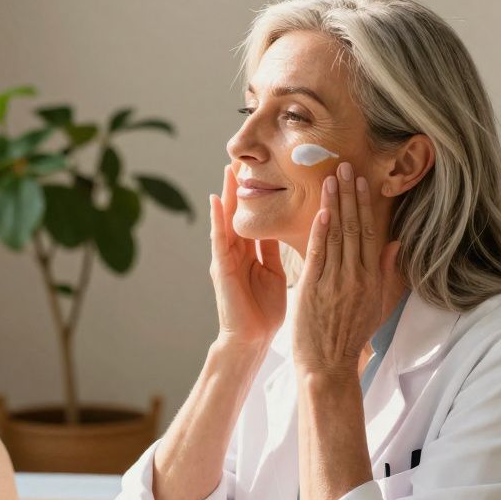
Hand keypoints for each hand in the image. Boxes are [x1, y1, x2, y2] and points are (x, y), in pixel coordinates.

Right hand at [209, 163, 286, 348]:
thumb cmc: (265, 313)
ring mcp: (226, 259)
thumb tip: (285, 231)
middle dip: (240, 188)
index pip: (256, 219)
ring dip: (226, 195)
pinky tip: (215, 201)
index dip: (260, 197)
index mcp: (252, 255)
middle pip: (239, 213)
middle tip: (243, 159)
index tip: (265, 171)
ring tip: (227, 169)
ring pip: (227, 219)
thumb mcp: (275, 275)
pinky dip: (217, 219)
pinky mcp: (220, 267)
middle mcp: (237, 253)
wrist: (251, 340)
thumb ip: (275, 253)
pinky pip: (219, 239)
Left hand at [290, 161, 400, 376]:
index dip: (365, 205)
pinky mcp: (313, 289)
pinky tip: (322, 210)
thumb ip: (386, 273)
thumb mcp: (377, 306)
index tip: (362, 181)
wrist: (328, 365)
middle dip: (350, 196)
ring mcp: (335, 282)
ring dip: (335, 205)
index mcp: (371, 279)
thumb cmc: (350, 336)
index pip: (370, 233)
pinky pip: (319, 255)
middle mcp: (356, 277)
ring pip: (337, 236)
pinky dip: (321, 232)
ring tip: (331, 178)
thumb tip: (396, 243)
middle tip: (345, 166)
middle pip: (355, 228)